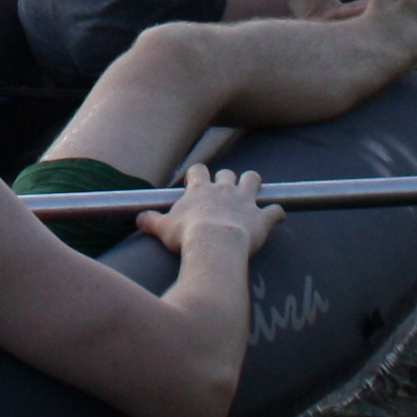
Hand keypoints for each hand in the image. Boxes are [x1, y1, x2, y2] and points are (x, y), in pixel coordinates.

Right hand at [139, 163, 282, 262]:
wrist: (214, 244)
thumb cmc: (186, 236)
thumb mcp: (162, 228)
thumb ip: (151, 221)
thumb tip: (139, 219)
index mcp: (200, 190)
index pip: (198, 171)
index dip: (198, 175)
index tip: (197, 183)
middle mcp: (224, 189)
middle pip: (228, 173)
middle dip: (227, 180)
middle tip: (224, 194)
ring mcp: (245, 201)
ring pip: (252, 179)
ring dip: (253, 184)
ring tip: (251, 192)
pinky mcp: (262, 217)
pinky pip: (275, 210)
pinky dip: (276, 213)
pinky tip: (277, 216)